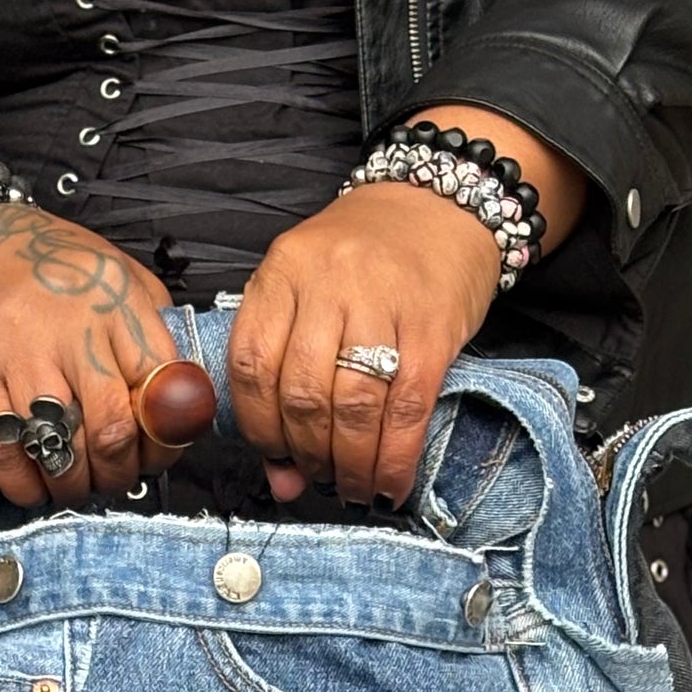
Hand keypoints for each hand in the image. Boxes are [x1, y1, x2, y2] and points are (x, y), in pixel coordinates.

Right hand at [0, 182, 184, 506]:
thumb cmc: (32, 260)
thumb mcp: (105, 269)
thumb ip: (143, 322)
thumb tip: (174, 395)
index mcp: (114, 298)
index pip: (162, 385)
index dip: (165, 437)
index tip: (155, 455)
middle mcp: (71, 323)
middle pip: (113, 427)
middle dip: (119, 473)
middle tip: (112, 480)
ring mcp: (17, 347)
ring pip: (61, 446)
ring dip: (73, 486)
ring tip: (73, 488)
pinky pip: (3, 448)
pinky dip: (23, 484)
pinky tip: (32, 489)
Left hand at [226, 107, 585, 506]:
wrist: (440, 204)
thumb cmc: (366, 259)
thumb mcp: (308, 296)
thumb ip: (283, 378)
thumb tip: (281, 482)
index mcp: (284, 270)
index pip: (251, 366)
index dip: (260, 430)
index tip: (278, 458)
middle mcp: (328, 281)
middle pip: (304, 395)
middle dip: (309, 454)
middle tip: (321, 476)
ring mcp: (383, 301)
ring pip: (353, 407)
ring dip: (351, 465)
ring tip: (354, 488)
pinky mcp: (433, 327)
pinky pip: (407, 408)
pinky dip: (396, 459)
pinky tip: (389, 484)